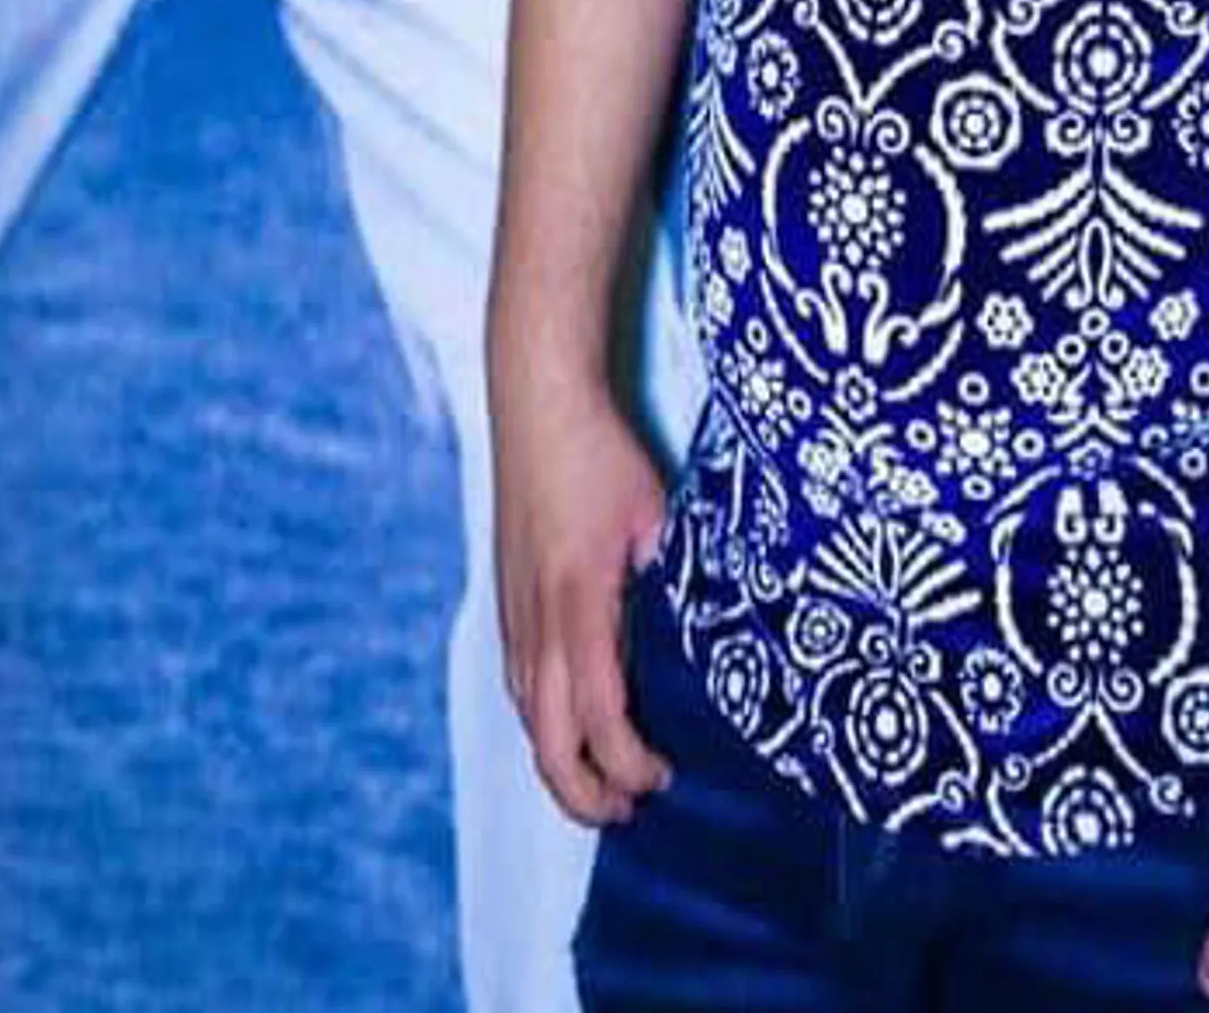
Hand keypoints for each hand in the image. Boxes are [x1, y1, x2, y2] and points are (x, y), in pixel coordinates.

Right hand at [491, 372, 671, 827]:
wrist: (536, 400)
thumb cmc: (598, 450)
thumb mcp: (655, 513)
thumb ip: (673, 574)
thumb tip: (701, 624)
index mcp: (578, 603)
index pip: (598, 715)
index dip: (628, 762)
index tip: (663, 777)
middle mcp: (536, 620)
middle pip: (547, 741)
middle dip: (583, 792)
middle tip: (629, 809)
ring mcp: (514, 610)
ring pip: (528, 715)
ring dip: (562, 760)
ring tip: (605, 781)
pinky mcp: (507, 596)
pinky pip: (520, 681)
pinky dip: (545, 720)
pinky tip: (572, 721)